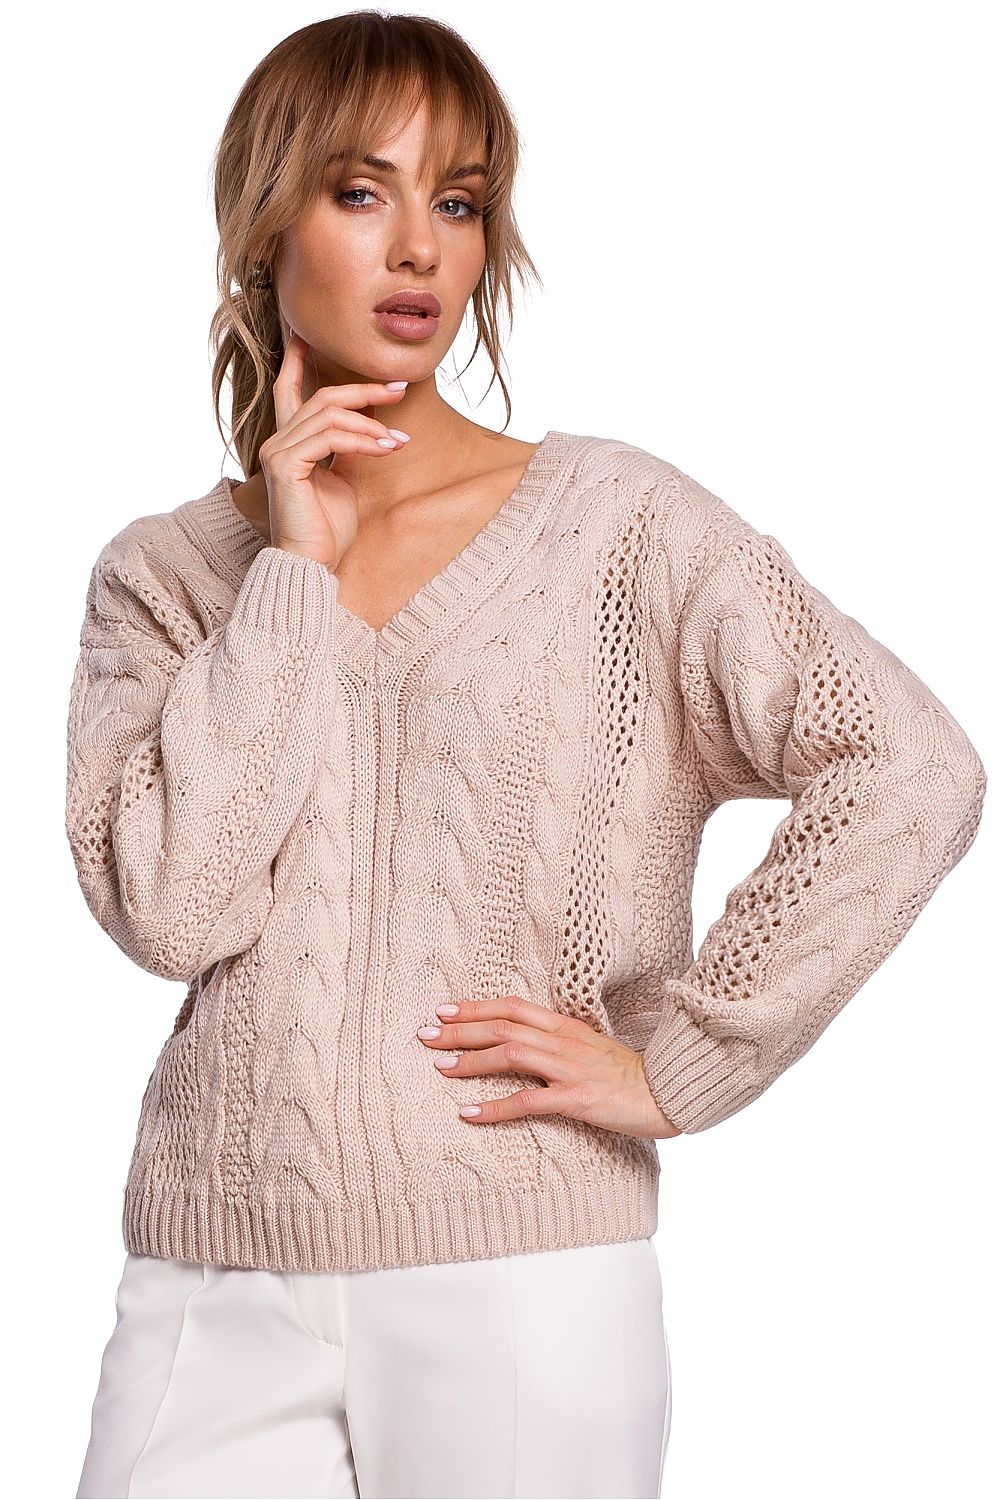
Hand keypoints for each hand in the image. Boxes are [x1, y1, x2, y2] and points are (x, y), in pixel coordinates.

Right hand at [259, 332, 409, 569]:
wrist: (313, 565)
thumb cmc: (328, 531)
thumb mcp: (343, 481)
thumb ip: (348, 450)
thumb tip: (371, 426)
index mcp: (288, 445)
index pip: (290, 392)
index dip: (299, 361)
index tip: (311, 336)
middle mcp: (276, 443)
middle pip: (322, 398)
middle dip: (364, 390)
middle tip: (399, 389)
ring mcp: (278, 453)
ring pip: (329, 415)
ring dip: (371, 425)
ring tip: (399, 442)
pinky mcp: (286, 466)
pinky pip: (330, 438)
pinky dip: (362, 441)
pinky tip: (386, 451)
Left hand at [416, 993, 682, 1138]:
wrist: (668, 1093)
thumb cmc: (627, 1074)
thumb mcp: (590, 1047)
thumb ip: (556, 1042)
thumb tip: (519, 1043)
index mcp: (566, 1026)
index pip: (512, 1007)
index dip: (476, 1007)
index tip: (443, 1010)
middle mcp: (564, 1041)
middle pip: (503, 1026)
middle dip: (460, 1030)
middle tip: (425, 1034)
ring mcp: (570, 1069)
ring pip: (510, 1054)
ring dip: (471, 1061)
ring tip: (439, 1067)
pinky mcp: (577, 1099)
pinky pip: (528, 1102)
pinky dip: (495, 1107)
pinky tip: (469, 1113)